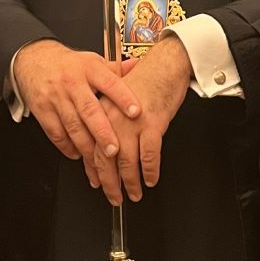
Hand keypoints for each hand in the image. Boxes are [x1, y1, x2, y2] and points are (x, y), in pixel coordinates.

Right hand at [13, 39, 140, 163]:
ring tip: (99, 162)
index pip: (109, 83)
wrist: (34, 60)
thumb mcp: (93, 60)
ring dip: (86, 146)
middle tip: (114, 149)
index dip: (123, 97)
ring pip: (73, 126)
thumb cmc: (69, 65)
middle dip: (103, 132)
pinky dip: (67, 146)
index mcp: (89, 69)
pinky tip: (78, 155)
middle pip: (89, 110)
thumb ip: (115, 69)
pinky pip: (55, 133)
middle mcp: (73, 83)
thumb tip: (138, 65)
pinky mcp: (42, 111)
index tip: (136, 112)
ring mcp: (56, 98)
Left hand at [92, 34, 191, 204]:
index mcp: (102, 112)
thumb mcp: (119, 98)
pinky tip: (151, 179)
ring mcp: (133, 122)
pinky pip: (150, 155)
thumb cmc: (146, 79)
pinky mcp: (153, 123)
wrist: (166, 63)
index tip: (97, 183)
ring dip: (131, 182)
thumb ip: (111, 119)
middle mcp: (113, 118)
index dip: (94, 171)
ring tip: (134, 193)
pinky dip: (150, 171)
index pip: (93, 148)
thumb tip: (108, 147)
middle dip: (110, 183)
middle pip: (106, 160)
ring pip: (127, 162)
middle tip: (114, 197)